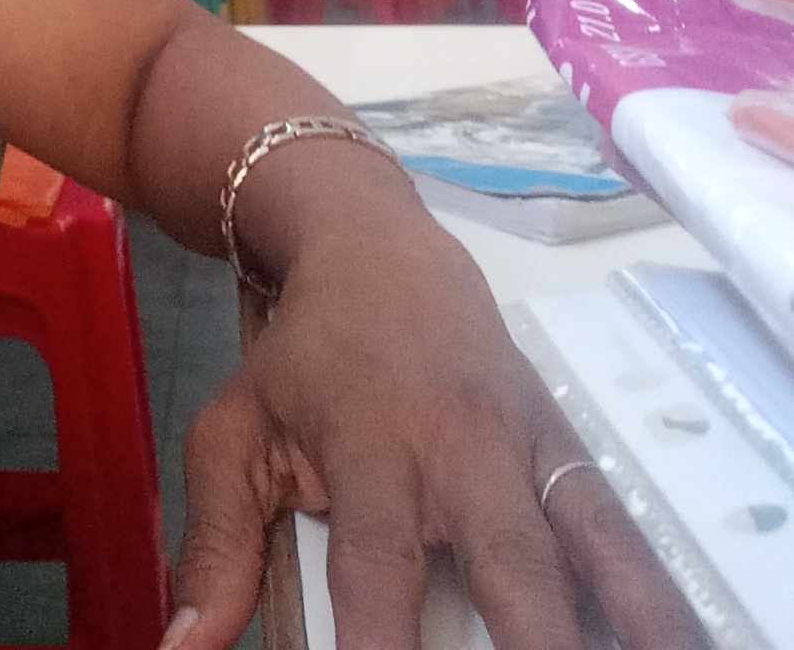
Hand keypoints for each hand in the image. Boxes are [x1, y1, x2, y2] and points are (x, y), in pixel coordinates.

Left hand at [167, 216, 704, 649]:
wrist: (376, 245)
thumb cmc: (302, 354)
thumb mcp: (234, 429)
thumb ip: (215, 544)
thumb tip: (184, 649)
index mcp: (371, 449)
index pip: (377, 569)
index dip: (379, 647)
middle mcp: (460, 449)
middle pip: (509, 565)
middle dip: (529, 646)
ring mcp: (524, 443)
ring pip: (586, 541)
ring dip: (621, 616)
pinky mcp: (564, 440)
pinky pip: (613, 520)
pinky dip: (641, 579)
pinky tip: (670, 635)